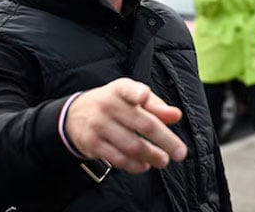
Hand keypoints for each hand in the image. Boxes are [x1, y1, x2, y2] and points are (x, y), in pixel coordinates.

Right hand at [64, 78, 186, 173]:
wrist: (74, 115)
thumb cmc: (113, 104)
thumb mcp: (131, 98)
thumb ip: (155, 106)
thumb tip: (176, 116)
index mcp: (120, 89)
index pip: (128, 88)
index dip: (136, 93)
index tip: (142, 97)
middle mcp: (108, 105)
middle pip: (143, 124)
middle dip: (165, 140)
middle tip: (180, 153)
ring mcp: (98, 125)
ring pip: (132, 145)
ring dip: (152, 156)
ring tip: (163, 160)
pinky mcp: (92, 143)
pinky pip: (118, 159)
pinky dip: (135, 165)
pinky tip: (145, 165)